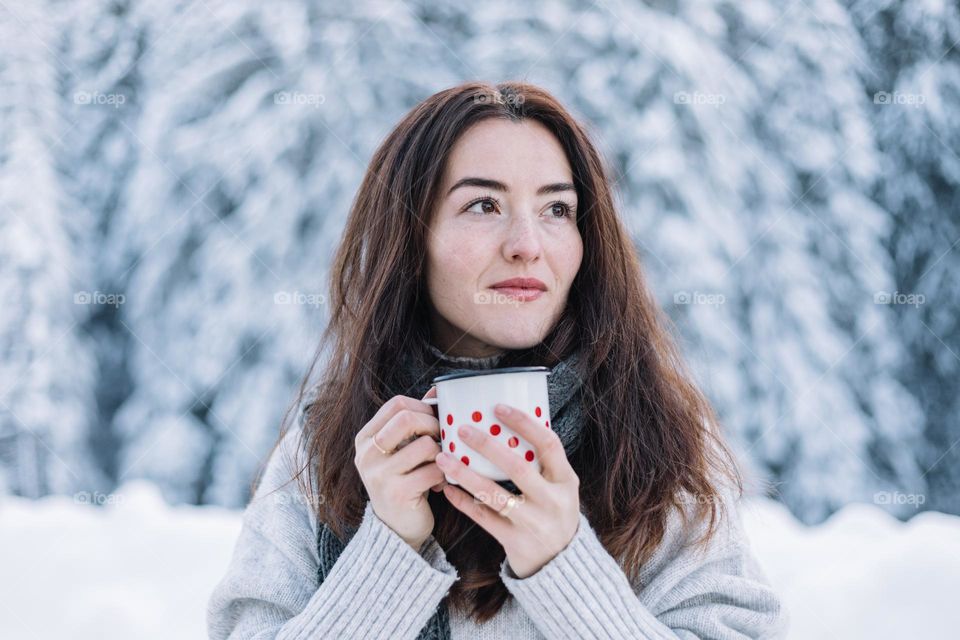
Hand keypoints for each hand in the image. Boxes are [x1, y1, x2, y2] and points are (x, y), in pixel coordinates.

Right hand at [354, 386, 444, 549]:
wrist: (396, 529)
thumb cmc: (404, 481)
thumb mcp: (402, 449)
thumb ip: (415, 421)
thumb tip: (437, 390)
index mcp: (366, 438)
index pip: (396, 404)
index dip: (423, 407)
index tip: (435, 420)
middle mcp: (367, 455)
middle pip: (407, 419)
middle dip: (433, 425)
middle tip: (441, 439)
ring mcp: (379, 475)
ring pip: (425, 446)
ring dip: (441, 454)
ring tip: (439, 465)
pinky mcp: (397, 494)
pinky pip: (434, 471)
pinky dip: (444, 476)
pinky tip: (439, 484)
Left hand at [436, 402, 580, 577]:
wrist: (561, 564)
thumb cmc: (554, 512)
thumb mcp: (560, 487)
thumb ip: (541, 462)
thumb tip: (508, 423)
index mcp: (566, 481)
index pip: (549, 444)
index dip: (524, 423)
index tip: (499, 407)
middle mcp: (553, 501)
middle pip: (517, 467)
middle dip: (487, 446)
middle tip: (462, 429)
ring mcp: (534, 523)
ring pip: (494, 495)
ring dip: (465, 474)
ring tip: (443, 458)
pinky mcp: (515, 542)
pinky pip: (483, 518)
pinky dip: (463, 502)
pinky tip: (448, 488)